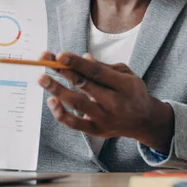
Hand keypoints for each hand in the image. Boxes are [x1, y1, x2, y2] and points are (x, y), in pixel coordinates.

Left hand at [37, 52, 174, 152]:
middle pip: (85, 86)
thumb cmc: (132, 92)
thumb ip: (104, 66)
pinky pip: (75, 124)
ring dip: (57, 90)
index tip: (60, 55)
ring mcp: (105, 119)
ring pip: (77, 104)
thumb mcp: (126, 74)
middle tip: (46, 62)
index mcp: (124, 86)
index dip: (77, 63)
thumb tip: (83, 58)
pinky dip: (61, 113)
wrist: (143, 120)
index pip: (97, 72)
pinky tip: (51, 101)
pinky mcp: (96, 130)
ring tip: (42, 79)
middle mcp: (115, 103)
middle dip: (63, 73)